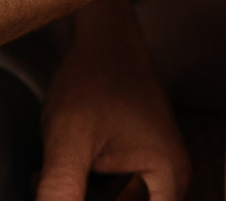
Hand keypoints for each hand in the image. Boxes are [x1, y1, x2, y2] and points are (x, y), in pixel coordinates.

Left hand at [36, 0, 190, 200]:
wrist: (101, 39)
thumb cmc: (93, 79)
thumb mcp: (69, 141)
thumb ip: (60, 192)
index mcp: (168, 176)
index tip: (72, 192)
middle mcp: (171, 180)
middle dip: (85, 198)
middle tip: (59, 177)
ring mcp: (156, 174)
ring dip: (81, 196)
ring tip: (54, 172)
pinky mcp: (140, 169)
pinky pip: (115, 197)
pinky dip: (84, 192)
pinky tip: (63, 171)